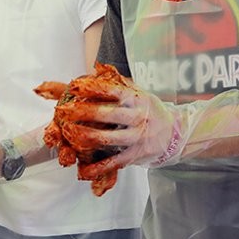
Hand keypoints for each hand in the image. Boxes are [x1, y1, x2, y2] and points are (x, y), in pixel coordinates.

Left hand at [57, 83, 184, 179]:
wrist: (175, 133)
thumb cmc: (146, 109)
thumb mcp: (134, 93)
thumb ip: (113, 83)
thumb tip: (96, 68)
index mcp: (135, 98)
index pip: (112, 91)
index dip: (92, 88)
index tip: (74, 87)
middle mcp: (138, 116)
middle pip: (108, 114)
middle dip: (83, 112)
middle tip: (63, 110)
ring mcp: (137, 136)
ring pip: (109, 138)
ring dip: (87, 136)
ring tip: (68, 133)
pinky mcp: (136, 154)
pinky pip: (115, 161)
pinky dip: (98, 167)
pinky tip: (83, 170)